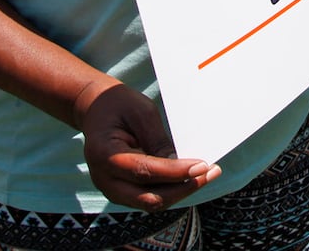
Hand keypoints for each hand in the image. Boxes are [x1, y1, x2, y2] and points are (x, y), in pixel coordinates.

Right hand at [77, 80, 220, 211]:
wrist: (96, 109)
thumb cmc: (119, 105)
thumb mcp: (141, 112)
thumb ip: (157, 140)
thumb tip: (180, 166)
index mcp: (104, 154)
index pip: (144, 171)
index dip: (174, 172)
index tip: (202, 166)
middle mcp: (104, 179)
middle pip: (148, 197)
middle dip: (182, 188)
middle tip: (211, 172)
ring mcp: (111, 188)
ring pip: (150, 202)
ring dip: (180, 192)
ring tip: (208, 175)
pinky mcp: (122, 191)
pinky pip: (148, 197)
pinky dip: (171, 190)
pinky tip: (191, 178)